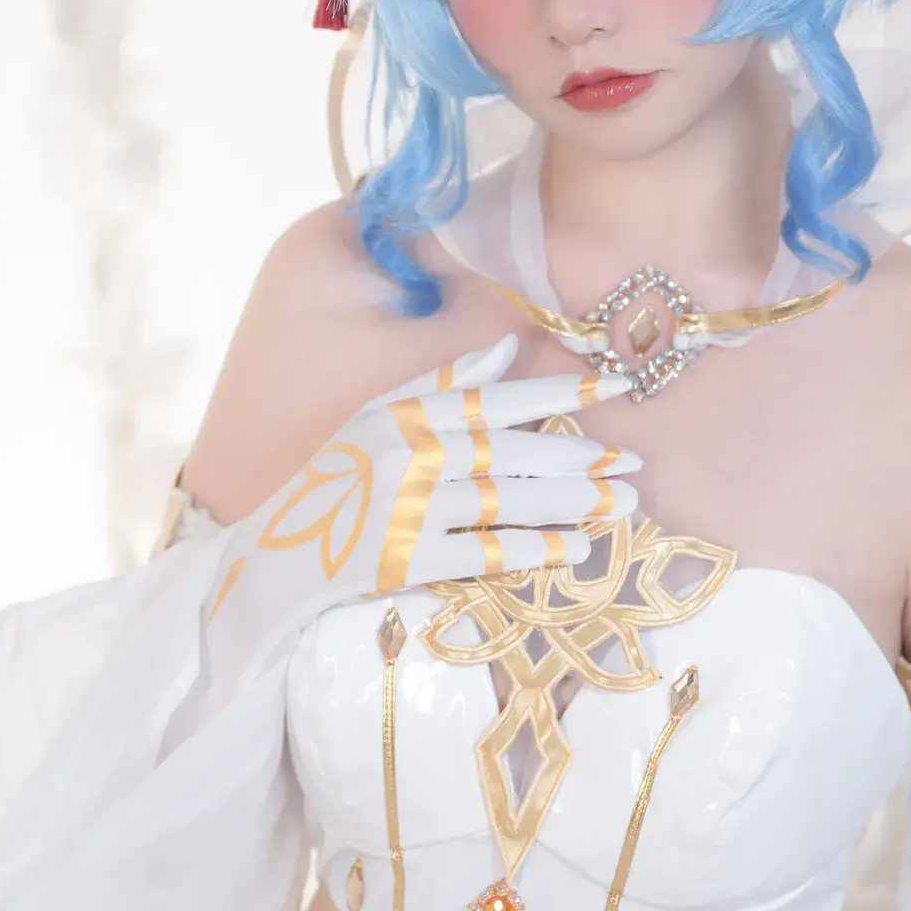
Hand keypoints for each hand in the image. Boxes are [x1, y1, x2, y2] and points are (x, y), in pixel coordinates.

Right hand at [203, 335, 636, 686]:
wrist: (274, 561)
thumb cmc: (332, 487)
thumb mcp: (374, 420)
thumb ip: (438, 385)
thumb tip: (504, 348)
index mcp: (403, 414)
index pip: (495, 396)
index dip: (560, 392)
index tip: (616, 385)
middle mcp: (408, 454)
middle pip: (513, 451)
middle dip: (582, 457)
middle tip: (636, 464)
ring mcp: (408, 508)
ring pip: (509, 500)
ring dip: (574, 504)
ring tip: (623, 506)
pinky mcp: (407, 560)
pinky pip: (485, 552)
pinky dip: (534, 550)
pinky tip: (574, 550)